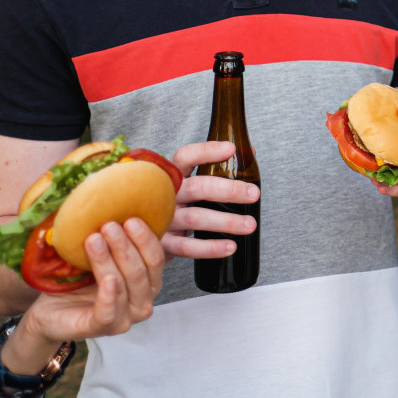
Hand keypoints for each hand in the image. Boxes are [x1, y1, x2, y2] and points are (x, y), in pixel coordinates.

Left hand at [4, 218, 166, 375]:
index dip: (147, 237)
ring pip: (127, 284)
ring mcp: (127, 317)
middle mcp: (143, 299)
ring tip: (94, 239)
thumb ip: (109, 236)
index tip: (131, 216)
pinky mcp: (104, 328)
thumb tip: (108, 196)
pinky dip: (110, 294)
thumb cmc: (74, 283)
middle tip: (110, 224)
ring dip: (112, 260)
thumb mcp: (94, 255)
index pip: (157, 256)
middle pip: (145, 269)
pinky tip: (107, 278)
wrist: (47, 313)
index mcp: (146, 280)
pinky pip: (112, 310)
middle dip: (128, 244)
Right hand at [165, 141, 258, 260]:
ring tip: (250, 224)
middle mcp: (164, 194)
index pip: (186, 156)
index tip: (231, 149)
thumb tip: (250, 154)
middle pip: (197, 187)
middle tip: (254, 194)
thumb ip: (216, 168)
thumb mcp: (189, 183)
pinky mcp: (162, 243)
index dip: (207, 151)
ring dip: (226, 221)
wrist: (143, 236)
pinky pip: (187, 246)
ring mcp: (161, 218)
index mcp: (171, 174)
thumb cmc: (175, 202)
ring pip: (195, 218)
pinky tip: (230, 246)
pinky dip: (210, 248)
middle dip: (229, 190)